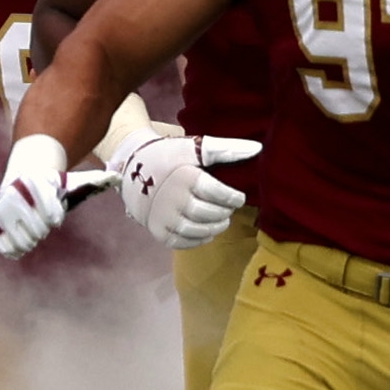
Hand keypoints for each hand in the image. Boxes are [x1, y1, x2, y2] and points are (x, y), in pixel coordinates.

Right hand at [0, 133, 117, 259]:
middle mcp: (13, 193)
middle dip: (42, 229)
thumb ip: (96, 180)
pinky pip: (1, 245)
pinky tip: (18, 246)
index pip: (49, 212)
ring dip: (30, 241)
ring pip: (21, 240)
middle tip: (42, 223)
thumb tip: (118, 176)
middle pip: (37, 229)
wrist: (22, 183)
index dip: (54, 215)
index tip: (55, 216)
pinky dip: (12, 250)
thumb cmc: (54, 186)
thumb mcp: (74, 181)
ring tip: (32, 231)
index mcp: (34, 181)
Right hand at [111, 132, 260, 248]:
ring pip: (196, 230)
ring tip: (221, 220)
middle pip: (207, 214)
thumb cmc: (168, 156)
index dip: (232, 197)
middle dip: (223, 213)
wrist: (132, 168)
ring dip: (214, 227)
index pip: (217, 193)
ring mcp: (162, 218)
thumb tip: (258, 149)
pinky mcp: (157, 231)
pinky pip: (182, 242)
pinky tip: (206, 230)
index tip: (239, 198)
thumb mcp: (193, 148)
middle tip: (228, 209)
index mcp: (184, 177)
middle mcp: (171, 200)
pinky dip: (198, 239)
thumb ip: (226, 149)